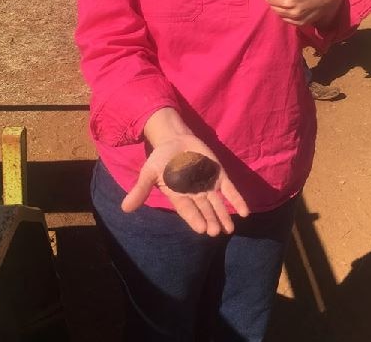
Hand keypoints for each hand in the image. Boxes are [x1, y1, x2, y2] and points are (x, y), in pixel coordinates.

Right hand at [122, 131, 248, 236]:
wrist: (175, 139)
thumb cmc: (161, 157)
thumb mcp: (149, 172)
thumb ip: (141, 190)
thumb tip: (125, 208)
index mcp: (179, 196)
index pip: (188, 211)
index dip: (195, 219)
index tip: (202, 229)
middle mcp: (195, 195)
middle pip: (205, 211)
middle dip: (211, 220)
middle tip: (216, 232)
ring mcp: (208, 186)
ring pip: (218, 204)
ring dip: (224, 216)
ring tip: (230, 230)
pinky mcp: (218, 175)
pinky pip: (229, 190)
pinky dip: (237, 200)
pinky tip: (245, 212)